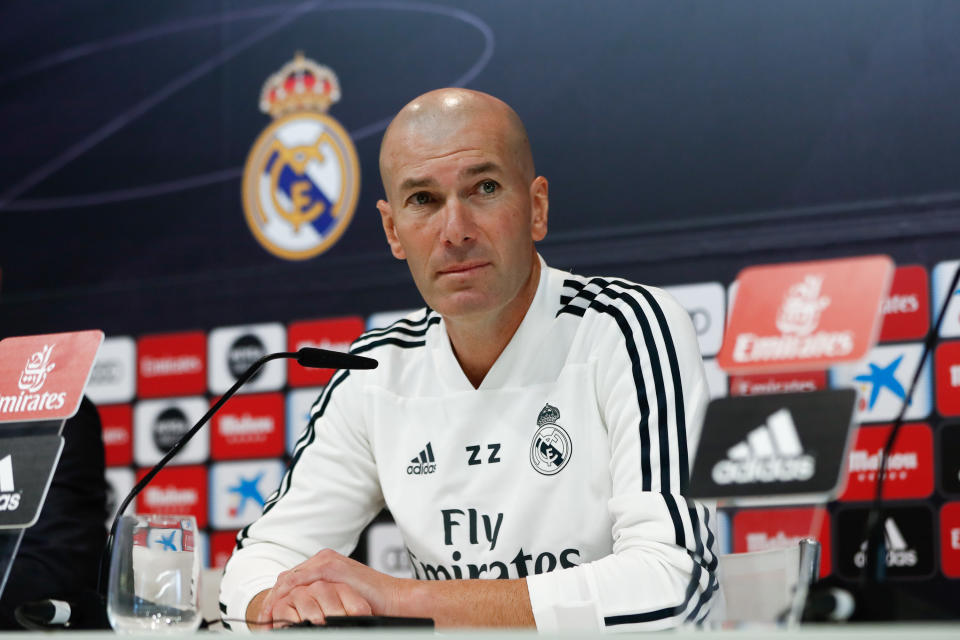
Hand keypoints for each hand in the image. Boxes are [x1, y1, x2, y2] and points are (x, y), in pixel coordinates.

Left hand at [257, 549, 402, 627]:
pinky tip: (280, 611)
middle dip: (272, 600)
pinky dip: (286, 597)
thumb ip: (322, 599)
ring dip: (275, 600)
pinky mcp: (330, 567)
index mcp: (325, 564)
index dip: (277, 599)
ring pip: (288, 579)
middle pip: (286, 578)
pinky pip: (298, 581)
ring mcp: (326, 561)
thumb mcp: (340, 601)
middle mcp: (323, 559)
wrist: (395, 600)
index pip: (291, 580)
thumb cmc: (373, 603)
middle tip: (263, 621)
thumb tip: (304, 615)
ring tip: (267, 620)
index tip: (268, 619)